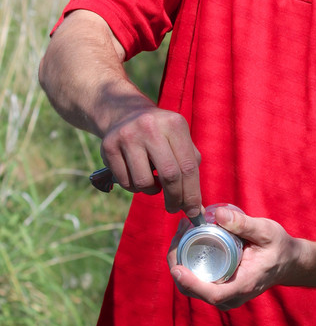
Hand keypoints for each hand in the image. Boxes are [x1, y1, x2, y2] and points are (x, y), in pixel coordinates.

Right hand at [100, 103, 201, 220]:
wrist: (125, 114)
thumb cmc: (160, 134)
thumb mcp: (179, 139)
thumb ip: (190, 167)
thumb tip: (196, 207)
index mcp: (174, 124)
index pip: (188, 167)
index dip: (192, 193)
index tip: (193, 211)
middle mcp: (151, 127)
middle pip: (169, 175)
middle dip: (175, 198)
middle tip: (174, 208)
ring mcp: (128, 136)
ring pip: (144, 182)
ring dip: (152, 191)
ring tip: (153, 184)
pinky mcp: (109, 146)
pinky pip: (125, 182)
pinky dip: (134, 187)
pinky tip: (137, 175)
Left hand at [168, 205, 302, 309]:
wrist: (288, 262)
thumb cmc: (279, 246)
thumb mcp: (267, 231)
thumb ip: (244, 224)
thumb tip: (218, 214)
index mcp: (244, 285)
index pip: (213, 294)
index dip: (191, 283)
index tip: (177, 268)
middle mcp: (231, 296)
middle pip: (193, 290)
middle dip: (178, 263)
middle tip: (180, 230)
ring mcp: (224, 296)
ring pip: (191, 287)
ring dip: (180, 261)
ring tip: (183, 230)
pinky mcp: (219, 289)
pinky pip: (196, 282)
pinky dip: (187, 263)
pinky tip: (187, 239)